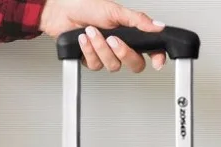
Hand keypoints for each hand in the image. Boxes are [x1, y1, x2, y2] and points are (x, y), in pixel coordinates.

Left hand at [39, 0, 165, 72]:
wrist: (62, 13)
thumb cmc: (87, 7)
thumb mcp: (115, 10)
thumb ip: (137, 21)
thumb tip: (158, 26)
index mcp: (130, 33)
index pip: (149, 49)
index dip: (156, 57)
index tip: (157, 62)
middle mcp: (120, 46)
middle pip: (134, 64)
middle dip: (123, 53)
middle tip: (113, 39)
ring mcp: (106, 55)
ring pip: (113, 65)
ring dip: (100, 48)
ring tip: (91, 31)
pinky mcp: (91, 61)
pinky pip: (95, 65)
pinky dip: (88, 50)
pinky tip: (83, 39)